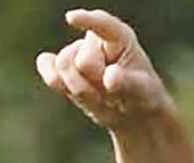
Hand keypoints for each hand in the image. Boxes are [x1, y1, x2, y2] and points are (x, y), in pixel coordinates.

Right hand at [35, 9, 172, 131]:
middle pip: (82, 59)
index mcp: (120, 38)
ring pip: (63, 67)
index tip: (71, 18)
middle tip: (111, 93)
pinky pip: (50, 72)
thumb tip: (109, 76)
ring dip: (81, 90)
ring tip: (100, 97)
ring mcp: (77, 55)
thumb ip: (127, 83)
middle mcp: (95, 42)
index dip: (87, 21)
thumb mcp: (143, 92)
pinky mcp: (63, 72)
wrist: (130, 112)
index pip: (103, 25)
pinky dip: (52, 79)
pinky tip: (66, 88)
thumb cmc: (142, 96)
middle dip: (94, 82)